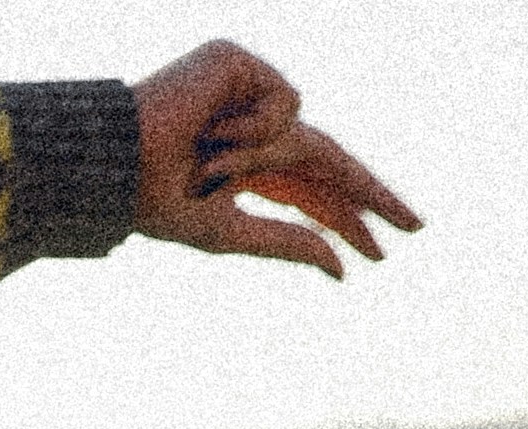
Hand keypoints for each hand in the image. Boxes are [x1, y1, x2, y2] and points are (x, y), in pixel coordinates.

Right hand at [133, 41, 417, 277]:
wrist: (114, 166)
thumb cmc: (153, 202)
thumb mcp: (228, 233)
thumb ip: (286, 244)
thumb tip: (340, 266)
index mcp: (247, 167)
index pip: (313, 192)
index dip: (348, 222)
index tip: (381, 255)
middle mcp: (252, 127)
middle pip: (329, 161)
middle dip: (368, 196)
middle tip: (413, 228)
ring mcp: (247, 92)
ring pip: (303, 137)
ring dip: (258, 161)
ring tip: (206, 162)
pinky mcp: (238, 63)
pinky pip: (284, 102)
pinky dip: (255, 126)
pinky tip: (213, 128)